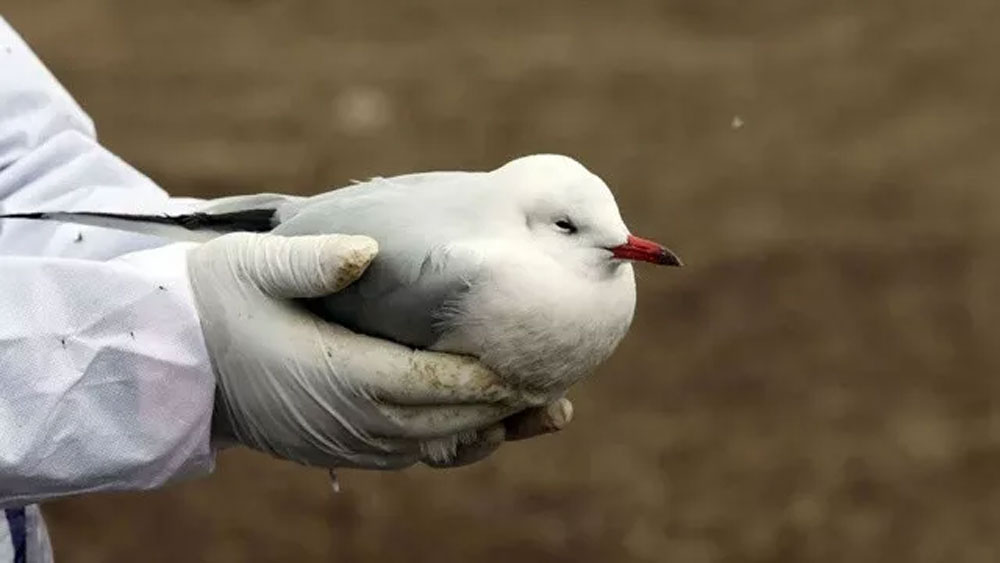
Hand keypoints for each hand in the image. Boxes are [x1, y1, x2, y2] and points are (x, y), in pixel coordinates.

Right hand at [186, 232, 571, 468]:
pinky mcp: (339, 447)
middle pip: (446, 420)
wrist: (171, 359)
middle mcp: (352, 419)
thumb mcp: (256, 266)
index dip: (485, 377)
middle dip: (503, 406)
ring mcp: (346, 441)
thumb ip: (315, 261)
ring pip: (435, 446)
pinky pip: (410, 455)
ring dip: (491, 431)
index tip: (532, 363)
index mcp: (340, 374)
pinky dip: (454, 444)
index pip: (431, 382)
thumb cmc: (215, 302)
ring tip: (543, 412)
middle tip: (557, 385)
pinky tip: (485, 429)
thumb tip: (367, 252)